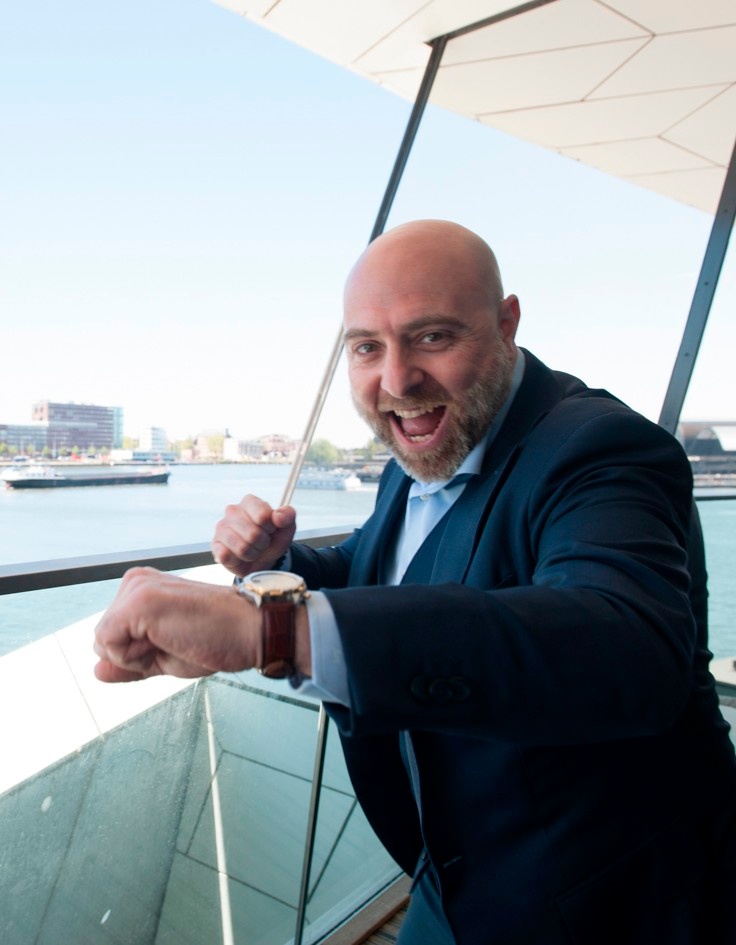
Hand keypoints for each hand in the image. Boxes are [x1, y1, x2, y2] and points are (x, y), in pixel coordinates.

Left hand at [93, 567, 258, 682]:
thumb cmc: (216, 640)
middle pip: (103, 639)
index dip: (139, 655)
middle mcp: (135, 581)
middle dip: (134, 656)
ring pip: (104, 643)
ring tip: (177, 638)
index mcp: (141, 588)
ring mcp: (135, 588)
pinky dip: (135, 657)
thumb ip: (128, 663)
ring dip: (137, 657)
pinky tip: (169, 639)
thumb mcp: (164, 656)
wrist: (250, 631)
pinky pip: (109, 646)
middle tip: (178, 640)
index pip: (111, 637)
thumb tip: (95, 671)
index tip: (177, 640)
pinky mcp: (137, 602)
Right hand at [212, 494, 296, 577]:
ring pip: (242, 548)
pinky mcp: (215, 545)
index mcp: (250, 502)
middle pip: (253, 534)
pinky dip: (238, 561)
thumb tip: (278, 517)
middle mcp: (232, 511)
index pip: (262, 515)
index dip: (271, 528)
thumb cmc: (272, 539)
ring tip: (252, 550)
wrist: (262, 560)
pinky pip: (227, 556)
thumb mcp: (287, 528)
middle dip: (262, 543)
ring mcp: (221, 527)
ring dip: (252, 554)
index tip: (271, 530)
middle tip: (262, 542)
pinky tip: (239, 556)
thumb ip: (288, 516)